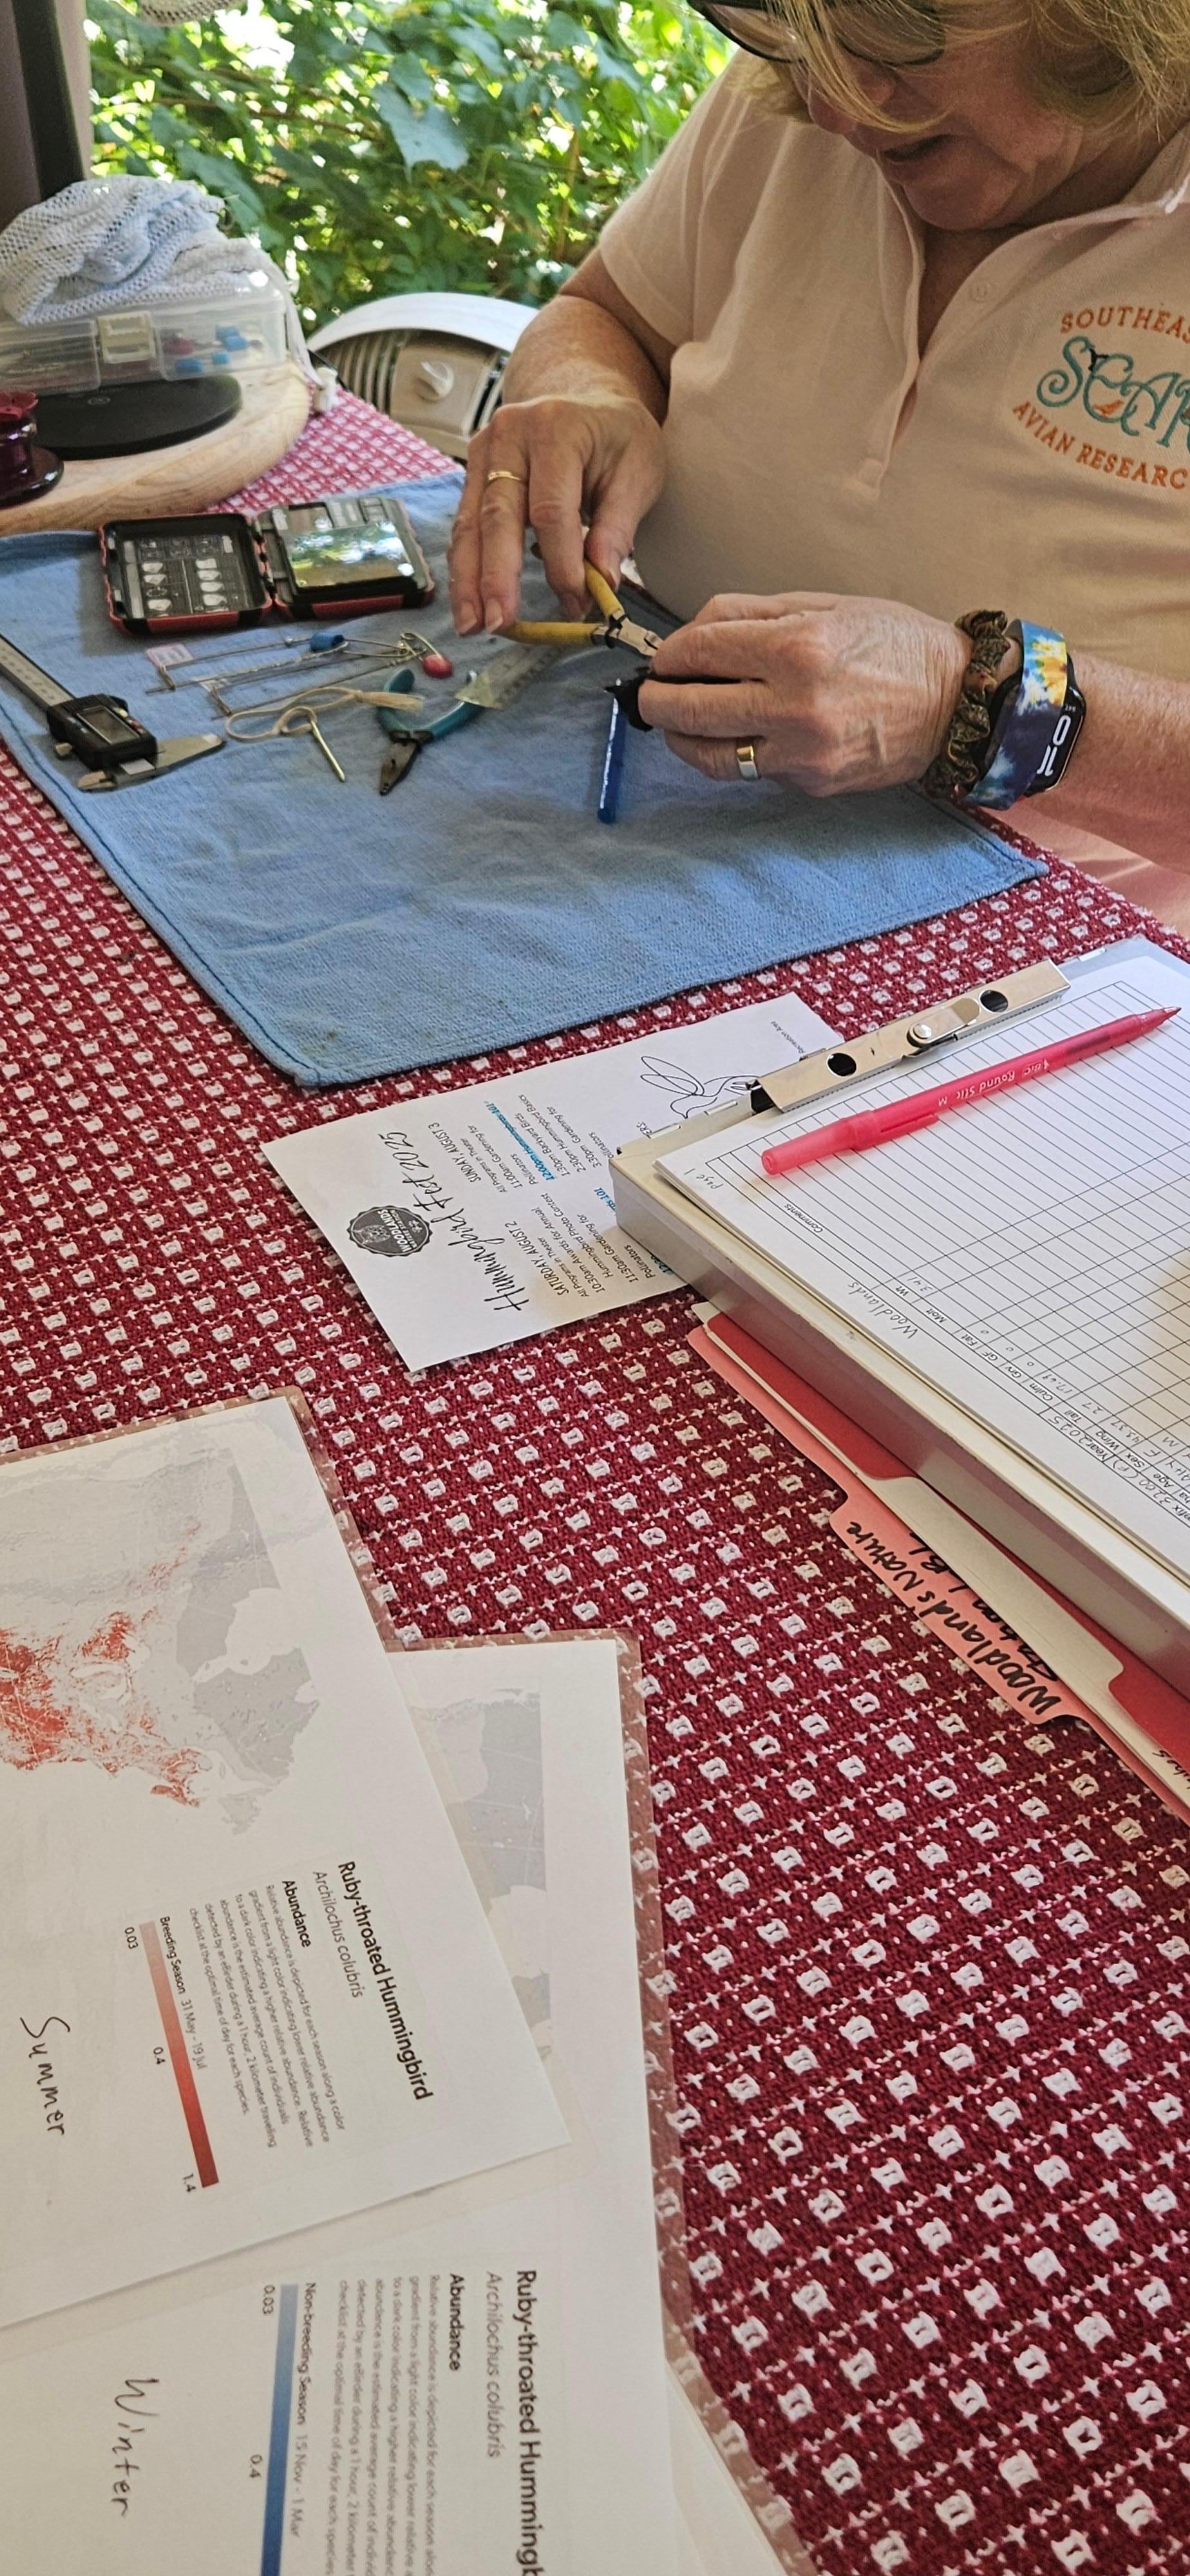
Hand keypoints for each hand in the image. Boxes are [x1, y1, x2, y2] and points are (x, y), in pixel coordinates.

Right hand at [447, 396, 664, 634]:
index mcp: (556, 428)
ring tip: (471, 625)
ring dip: (468, 580)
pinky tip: (468, 602)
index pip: (552, 509)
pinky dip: (466, 566)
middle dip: (497, 576)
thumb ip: (619, 526)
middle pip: (499, 515)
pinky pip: (466, 525)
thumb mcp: (639, 472)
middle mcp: (509, 434)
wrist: (587, 398)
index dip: (561, 563)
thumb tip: (603, 583)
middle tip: (499, 623)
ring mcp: (484, 451)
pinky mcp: (473, 472)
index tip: (575, 605)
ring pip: (471, 524)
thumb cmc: (618, 437)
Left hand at [636, 592, 972, 793]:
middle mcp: (795, 704)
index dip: (669, 654)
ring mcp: (802, 752)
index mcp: (797, 648)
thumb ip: (752, 615)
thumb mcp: (824, 605)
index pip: (700, 652)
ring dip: (682, 740)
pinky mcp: (811, 783)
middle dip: (657, 701)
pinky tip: (735, 735)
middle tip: (651, 695)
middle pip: (691, 710)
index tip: (665, 656)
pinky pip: (753, 770)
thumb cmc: (893, 643)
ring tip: (678, 724)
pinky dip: (734, 752)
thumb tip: (693, 634)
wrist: (955, 702)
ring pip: (711, 756)